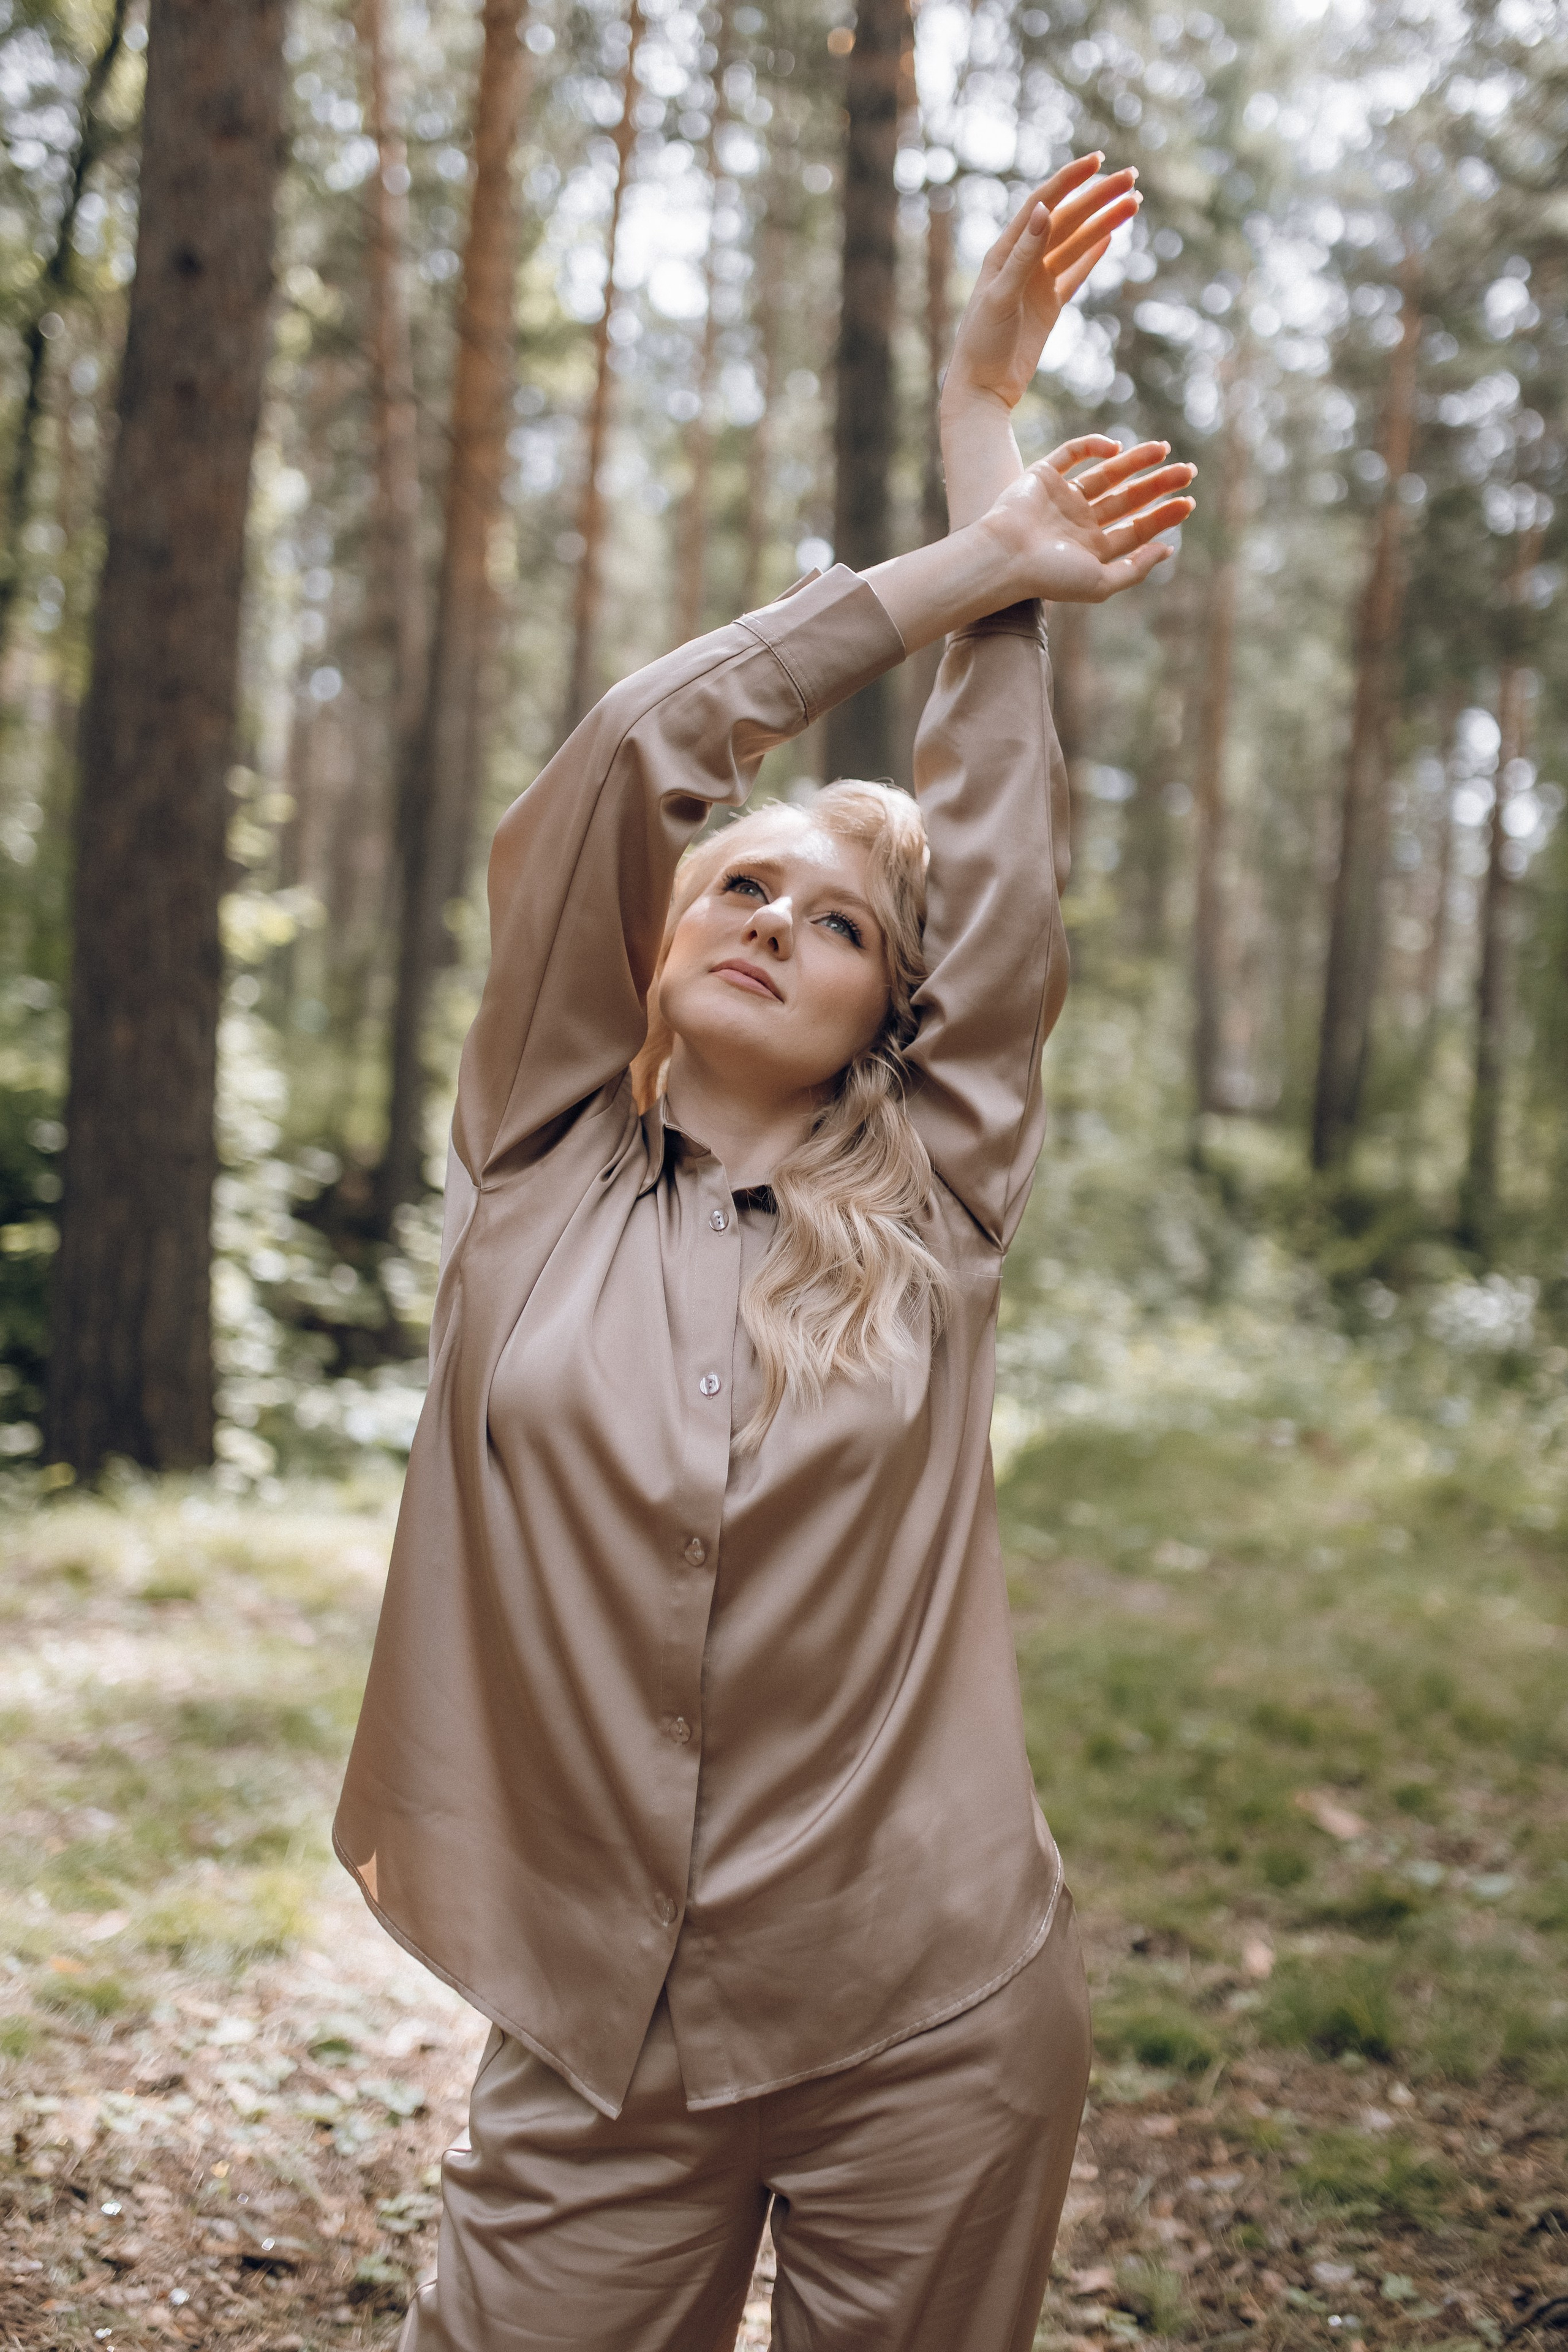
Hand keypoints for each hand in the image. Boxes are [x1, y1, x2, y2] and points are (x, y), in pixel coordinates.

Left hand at [942, 157, 1139, 421]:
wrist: (982, 388)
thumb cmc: (982, 344)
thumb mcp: (1001, 296)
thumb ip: (1024, 255)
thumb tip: (1045, 209)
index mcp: (1006, 250)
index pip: (1044, 202)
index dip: (1071, 180)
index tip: (1099, 161)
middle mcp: (1023, 260)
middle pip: (1067, 218)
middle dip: (1099, 197)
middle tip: (1132, 177)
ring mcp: (1037, 282)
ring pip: (1077, 242)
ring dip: (1104, 221)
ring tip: (1134, 203)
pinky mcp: (1048, 305)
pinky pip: (1075, 271)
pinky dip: (1092, 254)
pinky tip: (1110, 235)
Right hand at [983, 436, 1195, 603]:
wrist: (1005, 556)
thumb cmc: (1050, 576)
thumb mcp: (1101, 584)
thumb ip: (1135, 569)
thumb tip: (1167, 550)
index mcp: (1092, 550)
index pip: (1135, 529)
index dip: (1164, 516)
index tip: (1189, 502)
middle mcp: (1080, 523)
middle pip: (1127, 500)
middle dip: (1158, 485)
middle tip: (1189, 471)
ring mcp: (1063, 498)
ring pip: (1107, 474)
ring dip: (1136, 461)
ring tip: (1164, 449)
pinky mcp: (1044, 475)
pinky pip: (1073, 453)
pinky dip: (1094, 446)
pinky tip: (1117, 448)